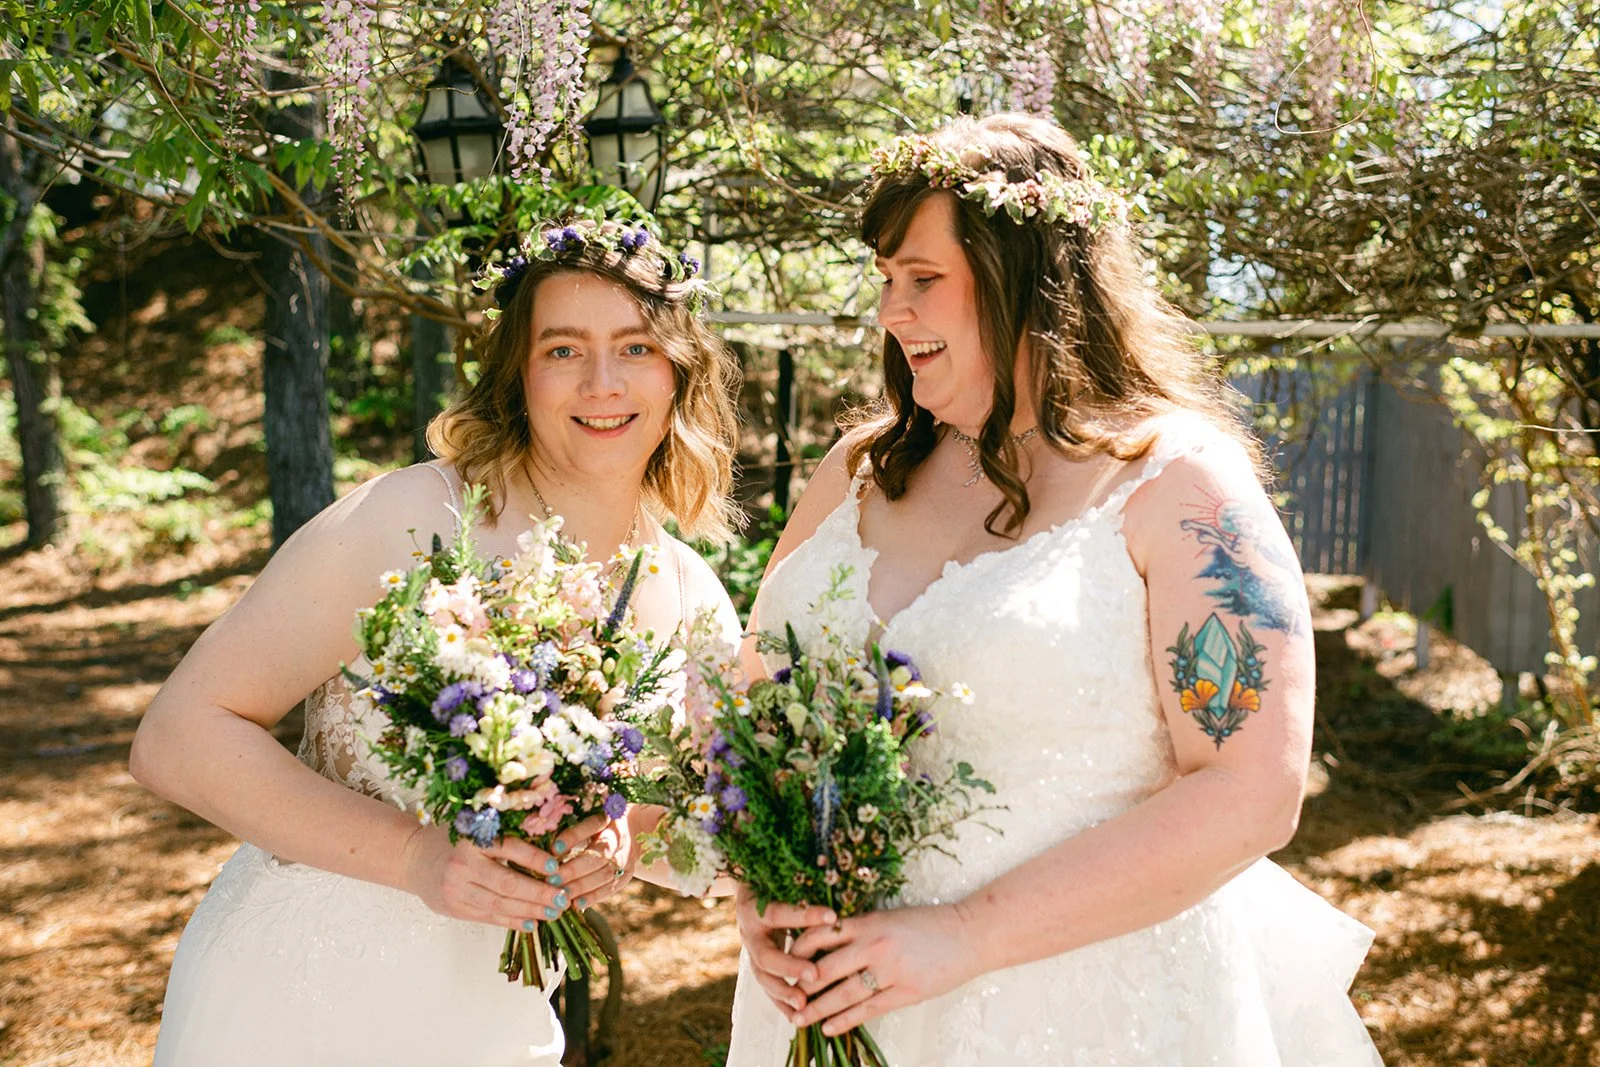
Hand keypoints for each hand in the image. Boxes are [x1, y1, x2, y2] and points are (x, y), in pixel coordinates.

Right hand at [399, 818, 602, 928]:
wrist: (413, 858)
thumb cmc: (453, 839)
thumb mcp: (474, 827)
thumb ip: (503, 834)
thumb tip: (547, 847)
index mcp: (472, 838)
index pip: (509, 849)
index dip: (535, 859)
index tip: (557, 867)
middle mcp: (463, 865)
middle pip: (507, 883)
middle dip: (539, 893)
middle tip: (563, 898)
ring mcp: (457, 890)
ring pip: (499, 905)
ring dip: (530, 911)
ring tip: (554, 913)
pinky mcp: (455, 908)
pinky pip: (488, 917)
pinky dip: (512, 921)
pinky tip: (532, 922)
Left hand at [548, 811, 635, 911]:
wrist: (632, 831)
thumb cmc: (597, 826)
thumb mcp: (587, 820)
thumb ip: (571, 833)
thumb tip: (544, 849)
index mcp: (608, 817)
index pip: (591, 825)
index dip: (572, 837)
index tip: (553, 849)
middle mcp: (620, 837)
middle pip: (600, 854)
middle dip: (574, 869)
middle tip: (552, 880)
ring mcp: (626, 856)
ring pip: (606, 873)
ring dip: (582, 886)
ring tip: (561, 894)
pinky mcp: (627, 874)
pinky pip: (612, 887)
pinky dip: (594, 896)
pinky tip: (576, 904)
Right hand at [734, 882, 835, 1016]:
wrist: (748, 889)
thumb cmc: (774, 882)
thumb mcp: (784, 883)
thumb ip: (804, 893)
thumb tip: (836, 902)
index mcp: (756, 908)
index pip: (780, 913)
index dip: (805, 916)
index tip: (833, 917)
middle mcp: (750, 933)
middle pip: (766, 956)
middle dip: (790, 967)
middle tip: (815, 974)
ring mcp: (750, 952)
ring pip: (764, 977)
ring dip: (784, 992)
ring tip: (804, 1003)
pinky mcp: (757, 966)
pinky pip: (767, 989)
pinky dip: (781, 1003)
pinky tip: (798, 1016)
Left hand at [788, 904, 982, 1035]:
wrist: (970, 933)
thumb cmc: (930, 924)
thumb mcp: (890, 918)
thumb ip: (861, 930)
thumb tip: (828, 944)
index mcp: (868, 922)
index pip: (820, 935)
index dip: (798, 950)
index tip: (786, 960)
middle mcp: (874, 945)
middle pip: (826, 969)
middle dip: (802, 985)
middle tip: (785, 996)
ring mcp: (890, 970)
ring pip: (843, 994)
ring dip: (818, 1009)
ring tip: (799, 1019)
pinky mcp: (906, 992)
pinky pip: (868, 1010)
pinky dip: (845, 1020)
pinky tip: (829, 1028)